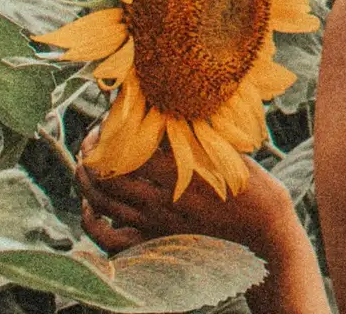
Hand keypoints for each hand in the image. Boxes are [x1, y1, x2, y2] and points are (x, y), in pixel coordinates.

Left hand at [74, 124, 301, 256]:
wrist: (261, 228)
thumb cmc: (250, 184)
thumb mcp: (226, 151)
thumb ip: (195, 132)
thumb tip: (167, 105)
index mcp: (179, 173)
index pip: (125, 153)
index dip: (106, 136)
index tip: (104, 122)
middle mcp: (161, 201)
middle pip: (106, 178)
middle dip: (89, 156)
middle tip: (91, 139)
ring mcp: (156, 225)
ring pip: (103, 204)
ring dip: (85, 183)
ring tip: (83, 164)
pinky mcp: (156, 241)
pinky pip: (111, 240)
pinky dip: (93, 223)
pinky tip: (90, 206)